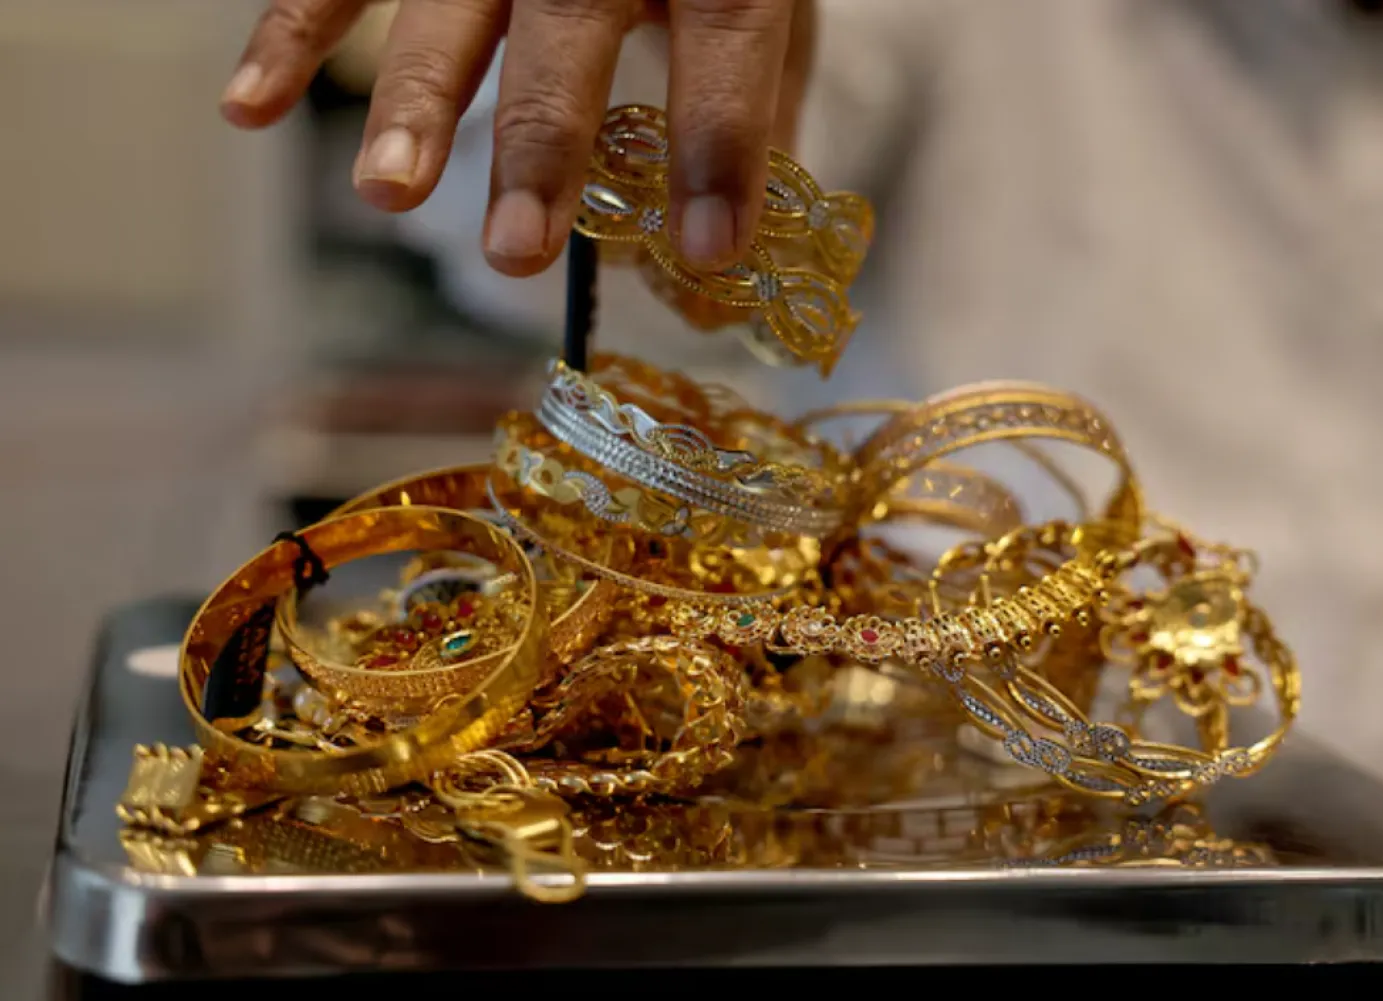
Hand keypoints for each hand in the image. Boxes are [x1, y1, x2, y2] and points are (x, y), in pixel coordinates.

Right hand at [221, 0, 814, 276]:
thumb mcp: (760, 1)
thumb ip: (753, 113)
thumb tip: (721, 265)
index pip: (725, 35)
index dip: (721, 142)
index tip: (709, 250)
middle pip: (568, 27)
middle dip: (541, 144)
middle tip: (515, 255)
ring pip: (445, 6)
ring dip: (414, 101)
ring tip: (390, 194)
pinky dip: (291, 32)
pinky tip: (250, 107)